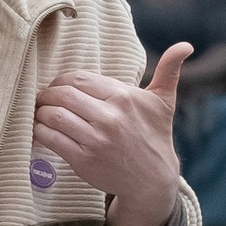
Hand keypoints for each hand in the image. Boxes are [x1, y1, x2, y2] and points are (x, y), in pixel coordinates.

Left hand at [34, 45, 190, 225]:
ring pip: (53, 116)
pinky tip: (41, 130)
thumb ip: (169, 71)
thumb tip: (186, 46)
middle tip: (43, 98)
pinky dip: (40, 132)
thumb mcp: (163, 102)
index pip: (79, 78)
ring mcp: (95, 140)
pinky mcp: (83, 160)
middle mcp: (109, 117)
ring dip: (40, 112)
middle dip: (47, 94)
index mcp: (123, 97)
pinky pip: (51, 139)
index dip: (62, 80)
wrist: (152, 179)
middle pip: (62, 95)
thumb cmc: (155, 135)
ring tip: (40, 112)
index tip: (58, 86)